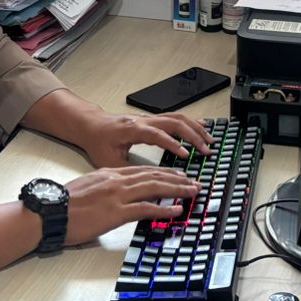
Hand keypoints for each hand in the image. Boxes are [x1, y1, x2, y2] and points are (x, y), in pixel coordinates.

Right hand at [63, 165, 198, 245]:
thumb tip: (112, 196)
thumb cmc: (62, 203)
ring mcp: (117, 195)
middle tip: (192, 180)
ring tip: (192, 190)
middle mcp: (116, 180)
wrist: (49, 211)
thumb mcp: (86, 187)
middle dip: (176, 178)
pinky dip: (164, 209)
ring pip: (154, 188)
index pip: (142, 170)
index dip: (163, 171)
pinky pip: (146, 208)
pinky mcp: (116, 212)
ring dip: (177, 189)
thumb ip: (102, 187)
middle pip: (153, 175)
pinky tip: (177, 210)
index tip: (177, 173)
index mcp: (109, 174)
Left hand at [76, 111, 211, 168]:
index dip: (172, 144)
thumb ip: (127, 170)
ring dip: (195, 128)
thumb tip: (145, 183)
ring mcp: (149, 119)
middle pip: (173, 122)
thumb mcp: (107, 160)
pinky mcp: (152, 120)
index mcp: (133, 130)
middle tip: (206, 150)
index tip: (185, 155)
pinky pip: (175, 117)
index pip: (157, 134)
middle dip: (192, 135)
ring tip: (209, 139)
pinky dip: (190, 122)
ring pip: (177, 118)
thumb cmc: (98, 142)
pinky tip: (201, 128)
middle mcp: (143, 121)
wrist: (91, 126)